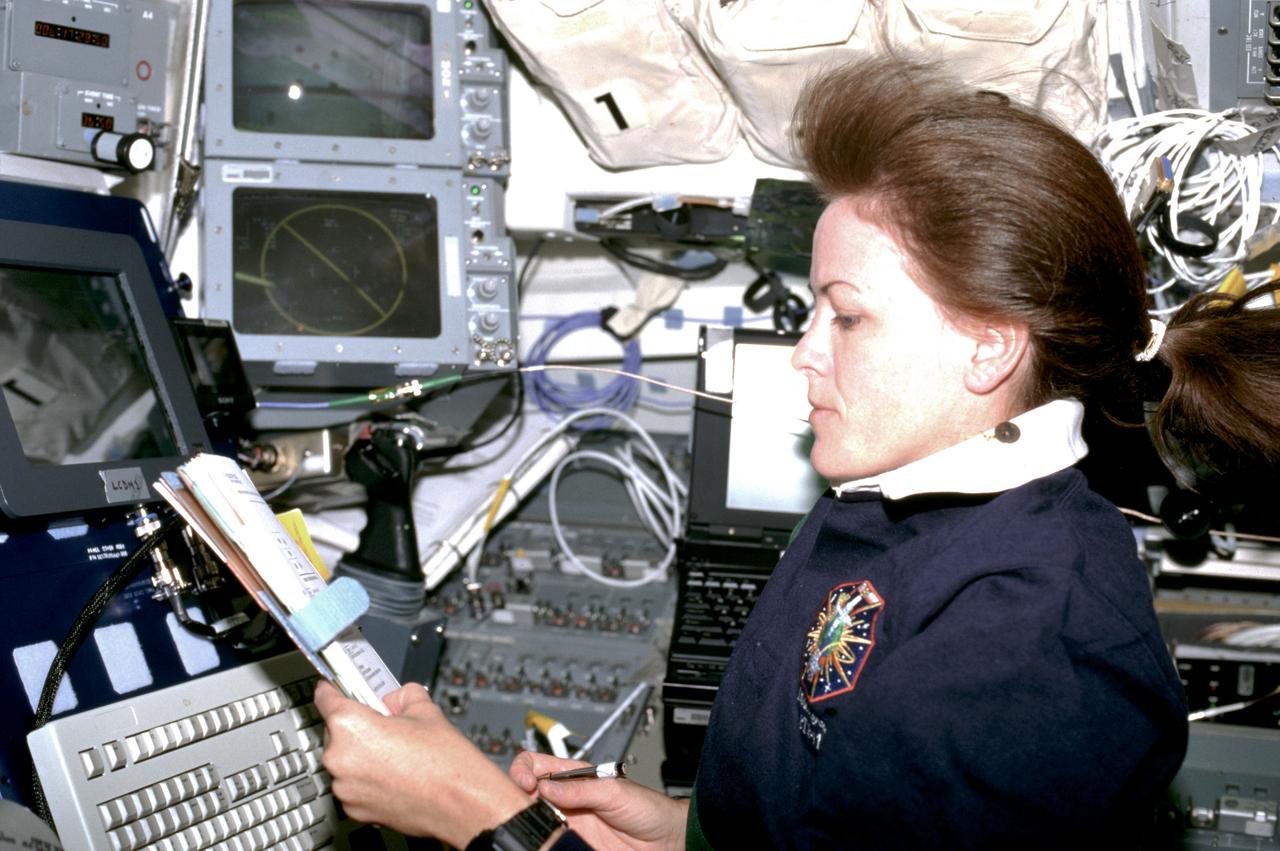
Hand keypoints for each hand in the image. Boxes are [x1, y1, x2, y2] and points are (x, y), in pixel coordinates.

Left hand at [313, 681, 531, 846]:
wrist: (462, 804)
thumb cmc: (445, 762)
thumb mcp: (425, 709)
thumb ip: (399, 696)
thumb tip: (391, 698)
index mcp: (350, 726)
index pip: (325, 697)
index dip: (333, 689)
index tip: (337, 687)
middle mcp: (340, 758)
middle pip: (335, 731)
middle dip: (356, 726)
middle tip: (385, 726)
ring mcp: (345, 788)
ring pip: (344, 760)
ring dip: (362, 754)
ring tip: (396, 754)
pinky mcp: (354, 809)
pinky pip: (353, 784)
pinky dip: (367, 779)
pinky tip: (395, 774)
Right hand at [509, 752, 686, 850]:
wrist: (666, 842)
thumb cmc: (648, 809)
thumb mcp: (615, 791)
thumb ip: (581, 789)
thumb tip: (546, 787)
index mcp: (573, 778)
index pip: (536, 765)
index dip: (523, 769)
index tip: (524, 783)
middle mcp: (565, 801)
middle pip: (526, 795)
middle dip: (517, 798)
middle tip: (522, 808)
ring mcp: (566, 826)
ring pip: (532, 821)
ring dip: (526, 823)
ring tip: (532, 827)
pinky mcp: (570, 846)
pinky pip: (547, 844)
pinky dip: (539, 843)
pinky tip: (541, 842)